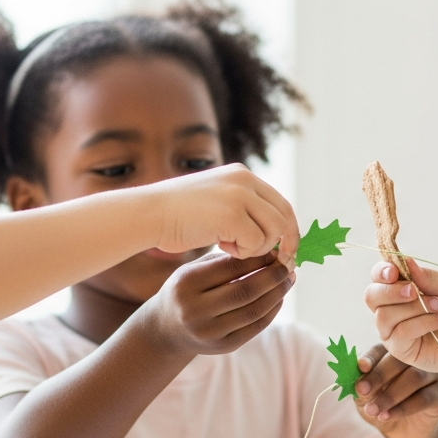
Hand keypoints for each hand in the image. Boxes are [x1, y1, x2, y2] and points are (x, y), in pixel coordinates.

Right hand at [146, 164, 299, 268]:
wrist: (148, 214)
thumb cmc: (177, 216)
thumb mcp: (215, 203)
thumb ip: (243, 210)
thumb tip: (275, 234)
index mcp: (241, 175)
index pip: (280, 202)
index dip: (288, 229)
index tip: (286, 250)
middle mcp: (244, 179)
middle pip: (284, 215)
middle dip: (286, 242)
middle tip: (280, 262)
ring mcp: (239, 194)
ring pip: (273, 230)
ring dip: (257, 247)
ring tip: (231, 247)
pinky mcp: (232, 213)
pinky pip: (256, 241)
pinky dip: (243, 251)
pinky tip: (221, 245)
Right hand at [148, 251, 292, 355]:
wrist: (166, 330)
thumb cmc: (185, 290)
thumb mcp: (193, 269)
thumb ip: (224, 259)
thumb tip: (267, 251)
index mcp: (186, 283)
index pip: (230, 267)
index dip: (258, 257)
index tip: (276, 250)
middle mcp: (195, 310)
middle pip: (245, 291)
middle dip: (273, 276)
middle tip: (289, 263)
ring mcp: (209, 332)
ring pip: (254, 311)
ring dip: (277, 293)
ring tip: (289, 279)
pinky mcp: (223, 347)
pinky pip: (255, 327)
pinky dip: (272, 310)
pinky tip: (279, 297)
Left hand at [353, 345, 437, 437]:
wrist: (402, 433)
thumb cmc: (381, 406)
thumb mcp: (366, 398)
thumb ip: (361, 386)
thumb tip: (354, 378)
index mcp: (394, 354)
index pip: (382, 349)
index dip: (371, 357)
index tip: (360, 367)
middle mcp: (416, 359)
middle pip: (400, 360)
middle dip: (379, 376)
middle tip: (362, 391)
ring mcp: (431, 375)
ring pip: (414, 377)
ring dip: (389, 395)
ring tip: (373, 411)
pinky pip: (424, 398)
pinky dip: (403, 408)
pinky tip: (386, 416)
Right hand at [364, 259, 437, 379]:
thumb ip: (427, 276)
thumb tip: (405, 261)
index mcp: (401, 289)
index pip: (378, 277)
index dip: (381, 272)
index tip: (394, 272)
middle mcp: (392, 309)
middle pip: (371, 296)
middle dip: (390, 291)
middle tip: (414, 290)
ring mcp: (394, 330)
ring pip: (384, 315)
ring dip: (413, 308)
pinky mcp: (401, 349)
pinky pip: (400, 333)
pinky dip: (421, 323)